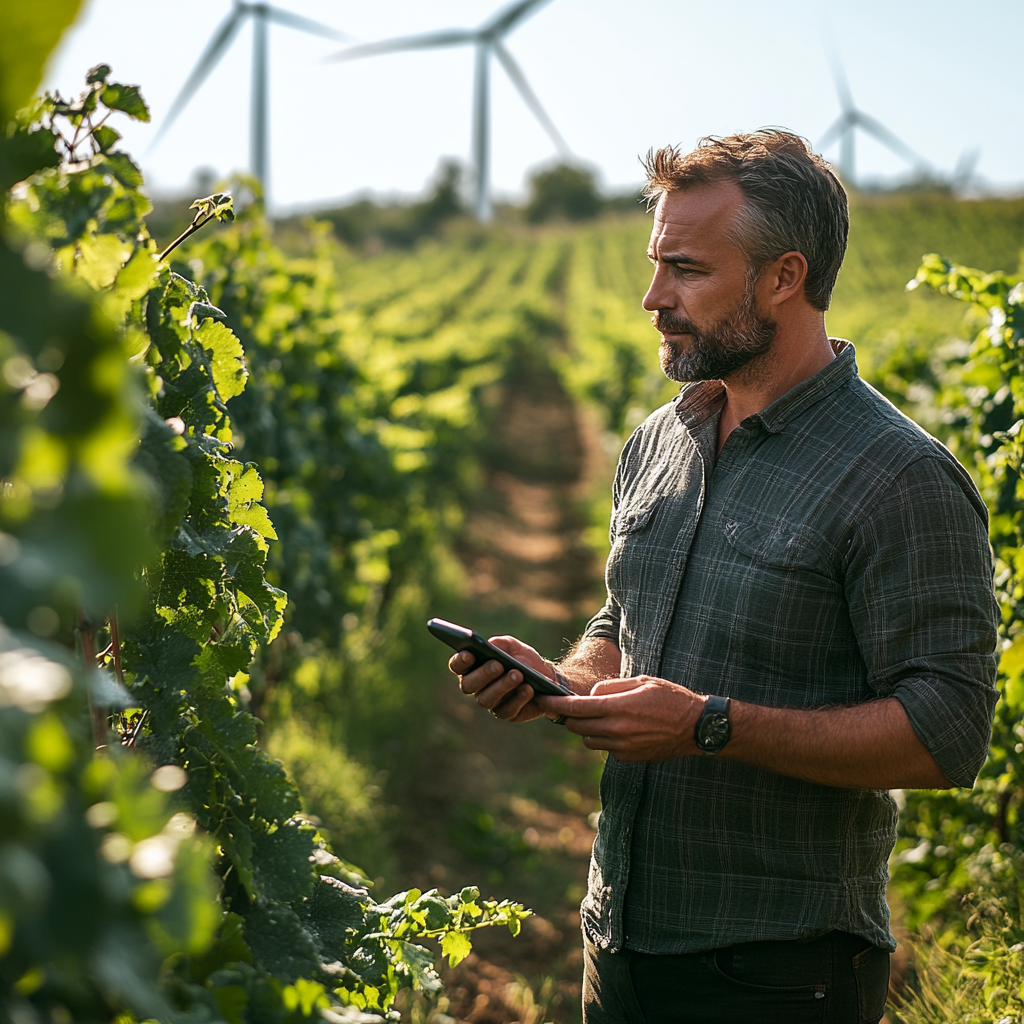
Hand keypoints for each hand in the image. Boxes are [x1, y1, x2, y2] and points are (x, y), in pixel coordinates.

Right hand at [448, 635, 558, 723]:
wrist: (545, 676)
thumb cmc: (523, 659)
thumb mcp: (514, 646)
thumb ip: (501, 643)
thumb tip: (490, 645)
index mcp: (473, 667)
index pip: (457, 666)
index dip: (459, 661)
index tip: (469, 654)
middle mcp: (478, 687)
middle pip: (468, 685)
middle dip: (483, 674)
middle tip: (499, 664)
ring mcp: (491, 702)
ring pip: (486, 699)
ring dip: (502, 686)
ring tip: (518, 674)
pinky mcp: (507, 713)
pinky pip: (507, 710)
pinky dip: (518, 698)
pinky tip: (528, 689)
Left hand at [536, 675, 705, 760]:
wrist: (695, 727)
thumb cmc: (669, 697)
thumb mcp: (640, 681)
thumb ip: (611, 686)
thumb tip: (590, 695)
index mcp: (618, 707)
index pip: (576, 708)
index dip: (555, 704)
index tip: (543, 699)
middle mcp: (617, 729)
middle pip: (576, 727)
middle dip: (570, 717)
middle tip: (572, 707)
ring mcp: (623, 747)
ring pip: (588, 740)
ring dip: (587, 729)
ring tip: (602, 717)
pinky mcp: (629, 758)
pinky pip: (606, 748)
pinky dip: (605, 739)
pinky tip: (620, 729)